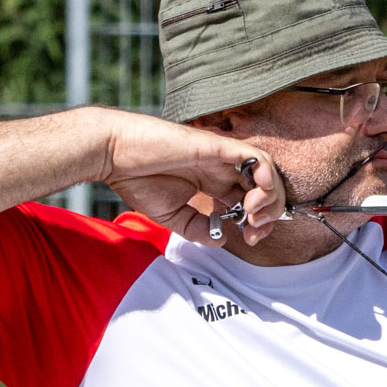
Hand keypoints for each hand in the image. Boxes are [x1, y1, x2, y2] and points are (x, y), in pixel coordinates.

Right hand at [98, 116, 289, 246]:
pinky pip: (254, 156)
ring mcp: (222, 157)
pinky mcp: (217, 146)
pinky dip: (265, 174)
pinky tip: (256, 194)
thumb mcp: (172, 216)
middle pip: (265, 187)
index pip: (250, 201)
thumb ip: (198, 229)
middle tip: (256, 231)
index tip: (250, 238)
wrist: (115, 156)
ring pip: (267, 171)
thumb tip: (223, 240)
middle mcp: (222, 169)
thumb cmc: (137, 179)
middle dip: (270, 212)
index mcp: (213, 183)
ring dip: (271, 196)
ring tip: (253, 214)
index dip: (258, 222)